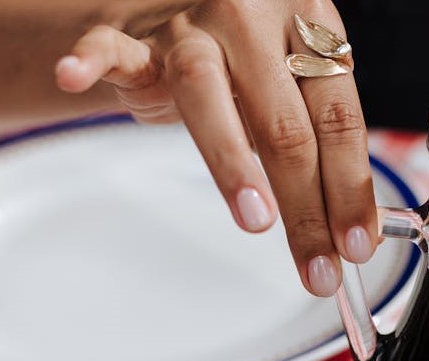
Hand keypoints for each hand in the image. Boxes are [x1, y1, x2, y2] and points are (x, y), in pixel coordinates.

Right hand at [55, 0, 376, 297]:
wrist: (183, 7)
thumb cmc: (248, 60)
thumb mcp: (296, 87)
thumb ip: (321, 145)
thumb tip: (352, 229)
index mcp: (309, 25)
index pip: (338, 118)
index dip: (350, 187)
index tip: (356, 244)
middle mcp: (253, 18)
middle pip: (284, 125)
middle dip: (306, 208)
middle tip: (317, 267)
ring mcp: (190, 26)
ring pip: (208, 93)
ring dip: (233, 164)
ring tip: (257, 220)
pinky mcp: (134, 38)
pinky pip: (108, 47)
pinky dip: (89, 60)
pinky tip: (72, 75)